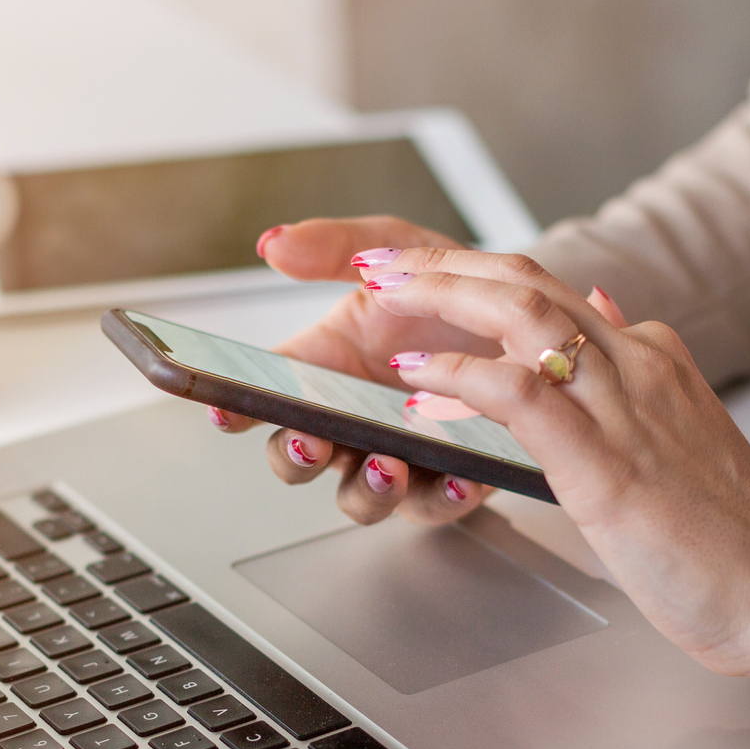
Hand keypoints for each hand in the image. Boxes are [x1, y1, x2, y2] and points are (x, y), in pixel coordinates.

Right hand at [206, 216, 502, 525]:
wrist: (525, 316)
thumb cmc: (450, 292)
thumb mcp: (396, 252)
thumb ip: (335, 247)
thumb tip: (275, 243)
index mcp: (324, 371)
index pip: (262, 399)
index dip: (234, 409)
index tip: (224, 406)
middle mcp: (352, 422)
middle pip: (298, 461)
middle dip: (295, 456)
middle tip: (310, 439)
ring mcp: (396, 456)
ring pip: (359, 498)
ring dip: (365, 488)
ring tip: (389, 464)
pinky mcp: (448, 479)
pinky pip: (436, 505)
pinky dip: (444, 497)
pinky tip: (460, 477)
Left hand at [349, 246, 749, 708]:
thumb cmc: (731, 532)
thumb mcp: (680, 428)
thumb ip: (637, 367)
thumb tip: (604, 306)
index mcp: (649, 357)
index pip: (547, 288)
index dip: (472, 272)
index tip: (415, 270)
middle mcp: (636, 365)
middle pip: (526, 280)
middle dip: (440, 264)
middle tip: (376, 263)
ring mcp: (625, 409)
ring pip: (523, 315)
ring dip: (440, 297)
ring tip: (381, 296)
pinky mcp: (608, 465)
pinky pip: (524, 395)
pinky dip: (461, 375)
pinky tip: (416, 376)